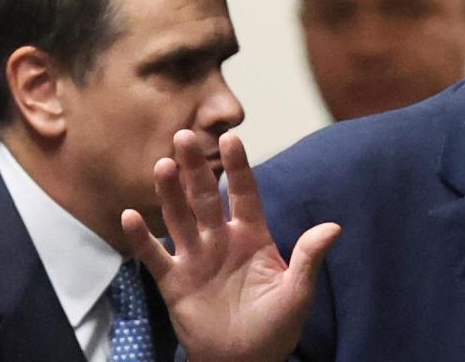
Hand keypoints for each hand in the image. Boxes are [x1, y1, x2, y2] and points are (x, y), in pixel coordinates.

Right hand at [121, 129, 340, 361]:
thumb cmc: (275, 327)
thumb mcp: (297, 292)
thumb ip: (309, 257)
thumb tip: (334, 227)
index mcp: (252, 236)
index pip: (244, 193)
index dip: (238, 167)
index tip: (232, 137)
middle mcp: (221, 240)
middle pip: (205, 197)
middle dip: (195, 168)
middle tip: (184, 136)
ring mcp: (195, 258)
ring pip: (179, 218)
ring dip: (169, 193)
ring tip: (163, 166)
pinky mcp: (174, 281)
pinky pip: (154, 256)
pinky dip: (141, 238)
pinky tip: (130, 215)